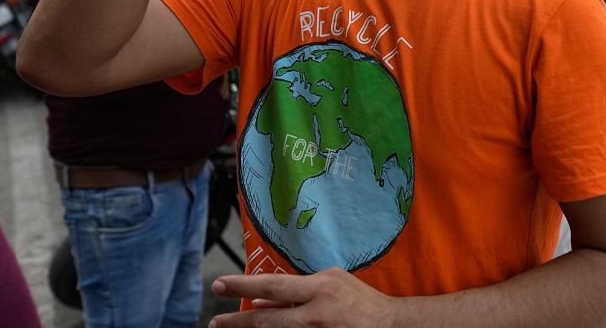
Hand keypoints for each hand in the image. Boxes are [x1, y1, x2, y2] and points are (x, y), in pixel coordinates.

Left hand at [209, 268, 398, 327]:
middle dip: (236, 322)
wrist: (390, 326)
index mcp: (319, 289)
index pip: (272, 286)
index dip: (242, 285)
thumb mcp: (329, 283)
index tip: (218, 285)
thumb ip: (295, 292)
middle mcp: (317, 314)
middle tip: (215, 323)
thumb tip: (260, 302)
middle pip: (267, 321)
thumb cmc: (359, 300)